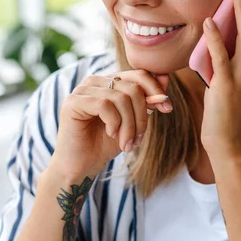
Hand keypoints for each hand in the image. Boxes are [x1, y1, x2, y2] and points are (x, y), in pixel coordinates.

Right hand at [50, 70, 172, 178]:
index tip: (168, 108)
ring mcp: (82, 89)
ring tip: (127, 143)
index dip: (156, 90)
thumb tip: (165, 77)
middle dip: (141, 116)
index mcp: (110, 81)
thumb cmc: (106, 143)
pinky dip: (114, 123)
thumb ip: (147, 99)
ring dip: (129, 125)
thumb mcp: (133, 120)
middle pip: (133, 88)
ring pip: (121, 98)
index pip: (139, 74)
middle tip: (139, 139)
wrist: (81, 166)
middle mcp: (95, 81)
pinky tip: (112, 135)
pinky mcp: (72, 102)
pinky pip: (105, 106)